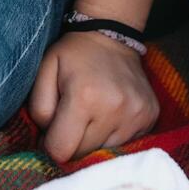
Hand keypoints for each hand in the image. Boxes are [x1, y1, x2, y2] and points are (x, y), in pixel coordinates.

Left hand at [28, 32, 158, 161]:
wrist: (112, 35)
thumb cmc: (73, 55)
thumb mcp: (44, 71)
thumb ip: (38, 109)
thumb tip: (48, 142)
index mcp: (84, 97)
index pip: (61, 150)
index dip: (52, 144)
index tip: (54, 129)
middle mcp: (114, 109)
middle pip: (83, 154)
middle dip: (73, 142)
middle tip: (73, 118)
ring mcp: (136, 114)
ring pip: (105, 152)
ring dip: (95, 139)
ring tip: (93, 113)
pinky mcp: (150, 117)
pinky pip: (126, 144)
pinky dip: (114, 134)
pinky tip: (111, 112)